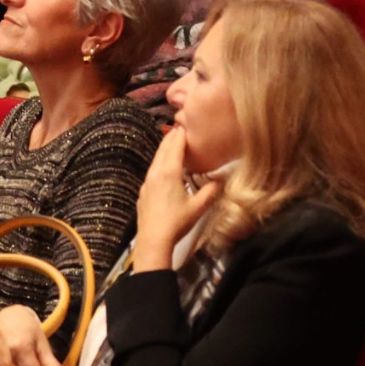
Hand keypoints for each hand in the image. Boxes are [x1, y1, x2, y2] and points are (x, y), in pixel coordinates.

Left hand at [132, 129, 216, 273]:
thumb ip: (212, 190)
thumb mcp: (199, 207)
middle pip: (163, 149)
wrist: (153, 241)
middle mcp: (155, 173)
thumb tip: (221, 179)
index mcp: (169, 173)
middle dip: (172, 137)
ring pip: (155, 160)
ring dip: (165, 150)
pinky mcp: (143, 192)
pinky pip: (152, 171)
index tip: (187, 124)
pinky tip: (165, 170)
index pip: (175, 146)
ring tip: (173, 144)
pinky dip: (159, 163)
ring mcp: (147, 183)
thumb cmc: (177, 222)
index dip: (181, 134)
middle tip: (181, 128)